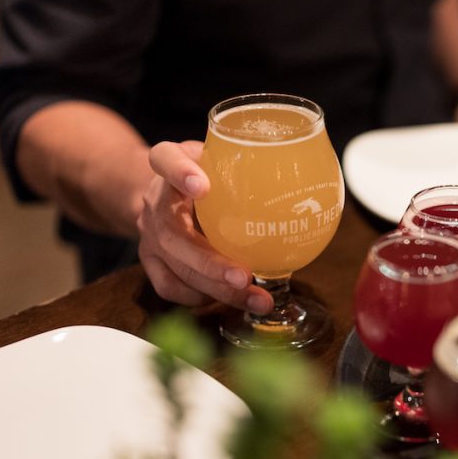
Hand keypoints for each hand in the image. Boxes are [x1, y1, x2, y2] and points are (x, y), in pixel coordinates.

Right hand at [137, 141, 272, 313]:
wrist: (164, 193)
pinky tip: (234, 299)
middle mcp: (154, 201)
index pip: (165, 158)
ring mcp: (148, 234)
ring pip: (176, 267)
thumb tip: (309, 179)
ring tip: (257, 300)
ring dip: (216, 289)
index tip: (203, 187)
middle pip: (173, 234)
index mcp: (169, 165)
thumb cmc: (207, 173)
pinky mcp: (150, 260)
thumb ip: (251, 164)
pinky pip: (171, 287)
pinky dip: (202, 297)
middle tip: (244, 277)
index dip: (180, 173)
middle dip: (210, 262)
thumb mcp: (223, 158)